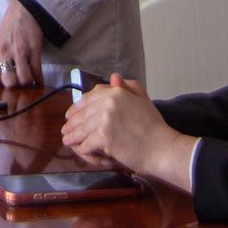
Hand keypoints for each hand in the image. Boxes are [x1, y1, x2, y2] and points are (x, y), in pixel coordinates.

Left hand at [0, 0, 44, 86]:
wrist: (23, 10)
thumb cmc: (9, 29)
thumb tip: (2, 84)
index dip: (1, 89)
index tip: (7, 91)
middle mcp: (5, 54)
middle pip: (10, 84)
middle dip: (16, 88)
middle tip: (20, 86)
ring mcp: (20, 52)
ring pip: (25, 80)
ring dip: (29, 84)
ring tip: (29, 82)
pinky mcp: (34, 50)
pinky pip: (37, 72)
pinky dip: (39, 81)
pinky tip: (39, 82)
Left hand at [62, 73, 195, 192]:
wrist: (162, 148)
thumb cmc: (155, 126)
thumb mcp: (143, 100)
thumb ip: (128, 87)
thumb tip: (114, 77)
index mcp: (117, 92)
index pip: (90, 97)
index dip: (77, 107)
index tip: (71, 114)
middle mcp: (108, 102)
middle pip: (83, 113)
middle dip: (72, 123)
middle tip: (65, 130)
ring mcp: (105, 119)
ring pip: (82, 129)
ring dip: (73, 136)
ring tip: (67, 140)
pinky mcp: (104, 137)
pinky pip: (87, 142)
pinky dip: (83, 148)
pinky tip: (81, 150)